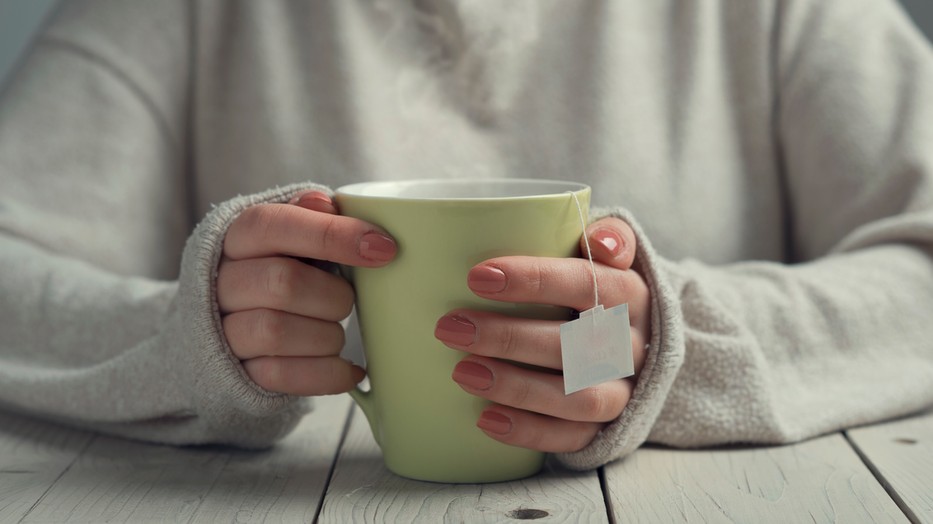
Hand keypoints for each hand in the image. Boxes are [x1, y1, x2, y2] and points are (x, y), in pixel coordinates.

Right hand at [217, 191, 396, 395]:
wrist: (230, 325)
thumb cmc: (279, 268)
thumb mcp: (292, 236)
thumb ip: (311, 217)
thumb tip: (328, 203)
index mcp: (238, 237)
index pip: (275, 225)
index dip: (333, 235)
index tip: (384, 248)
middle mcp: (222, 281)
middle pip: (282, 282)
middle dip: (333, 295)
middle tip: (349, 301)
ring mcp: (223, 329)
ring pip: (278, 332)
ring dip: (326, 335)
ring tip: (336, 331)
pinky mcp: (236, 372)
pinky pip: (281, 376)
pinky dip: (326, 374)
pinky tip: (348, 368)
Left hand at [434, 217, 650, 452]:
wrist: (639, 343)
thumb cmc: (599, 289)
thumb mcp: (606, 256)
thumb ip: (606, 236)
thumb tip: (598, 239)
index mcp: (630, 294)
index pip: (588, 283)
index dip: (534, 280)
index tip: (476, 277)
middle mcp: (631, 344)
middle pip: (575, 345)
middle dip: (508, 337)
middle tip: (449, 327)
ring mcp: (624, 388)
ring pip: (579, 397)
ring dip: (517, 387)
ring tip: (462, 372)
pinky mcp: (612, 426)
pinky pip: (574, 437)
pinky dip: (529, 431)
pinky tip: (485, 419)